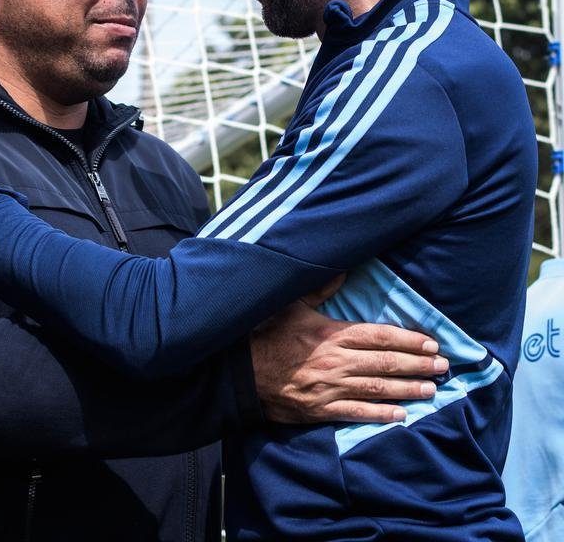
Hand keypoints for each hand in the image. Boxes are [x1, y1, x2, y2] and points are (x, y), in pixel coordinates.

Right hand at [251, 275, 447, 423]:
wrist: (241, 372)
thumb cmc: (267, 336)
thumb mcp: (291, 306)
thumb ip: (319, 289)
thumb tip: (341, 269)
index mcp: (331, 334)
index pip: (379, 336)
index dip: (408, 340)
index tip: (430, 343)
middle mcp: (336, 361)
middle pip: (385, 362)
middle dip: (417, 364)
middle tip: (443, 367)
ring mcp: (329, 387)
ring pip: (377, 388)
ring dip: (407, 389)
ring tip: (432, 390)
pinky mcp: (320, 409)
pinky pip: (356, 413)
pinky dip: (380, 415)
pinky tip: (401, 415)